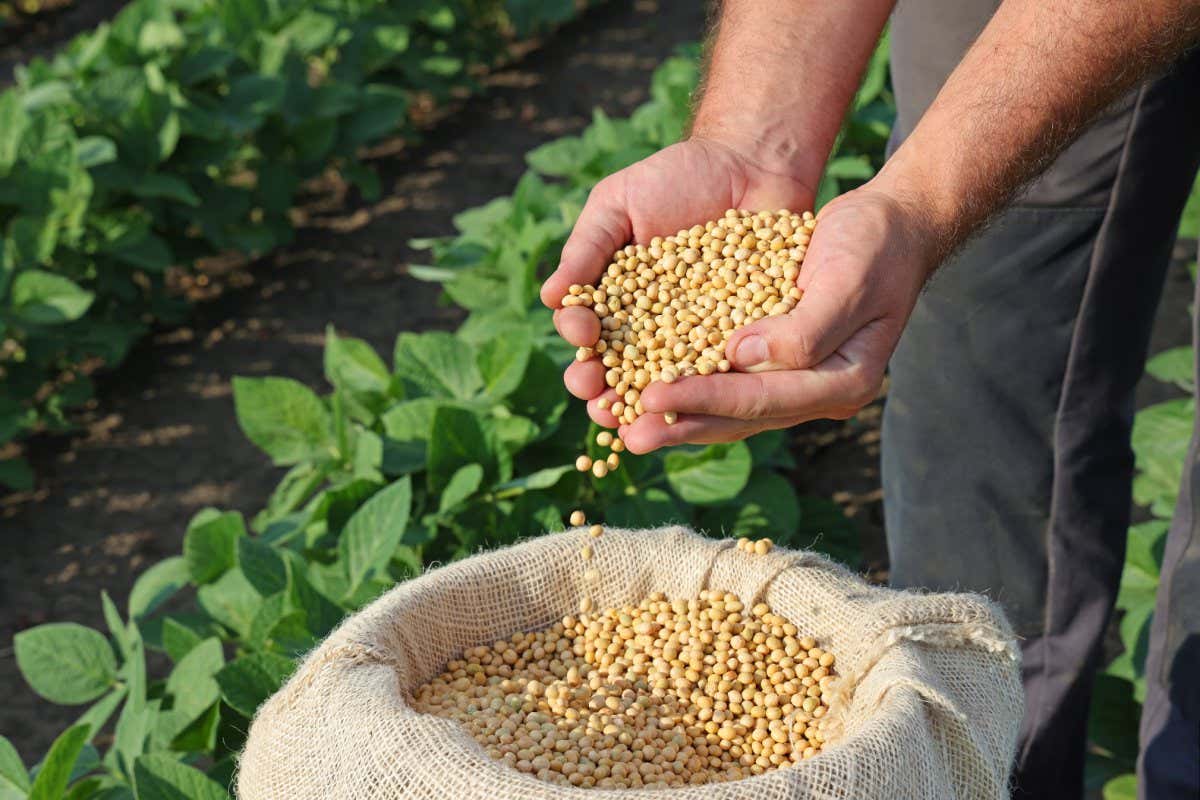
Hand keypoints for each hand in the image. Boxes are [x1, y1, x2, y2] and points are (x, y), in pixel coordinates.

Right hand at [540, 137, 816, 410]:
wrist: (752, 164)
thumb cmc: (676, 178)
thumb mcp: (619, 204)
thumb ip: (587, 248)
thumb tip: (550, 297)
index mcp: (615, 302)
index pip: (588, 334)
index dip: (581, 343)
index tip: (583, 334)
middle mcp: (651, 329)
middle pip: (620, 372)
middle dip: (604, 389)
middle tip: (599, 396)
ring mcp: (697, 339)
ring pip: (667, 383)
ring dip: (648, 404)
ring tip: (638, 416)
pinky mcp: (741, 339)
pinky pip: (723, 370)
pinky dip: (708, 388)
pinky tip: (698, 400)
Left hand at [617, 186, 939, 452]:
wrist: (890, 226)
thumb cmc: (875, 246)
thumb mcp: (849, 278)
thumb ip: (804, 329)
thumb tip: (742, 356)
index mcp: (843, 381)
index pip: (763, 399)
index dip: (706, 399)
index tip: (651, 398)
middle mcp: (818, 392)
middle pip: (740, 417)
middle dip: (680, 425)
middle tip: (627, 435)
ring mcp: (796, 381)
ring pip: (728, 408)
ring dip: (676, 416)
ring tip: (623, 425)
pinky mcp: (775, 362)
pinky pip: (726, 381)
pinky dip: (686, 385)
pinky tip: (644, 387)